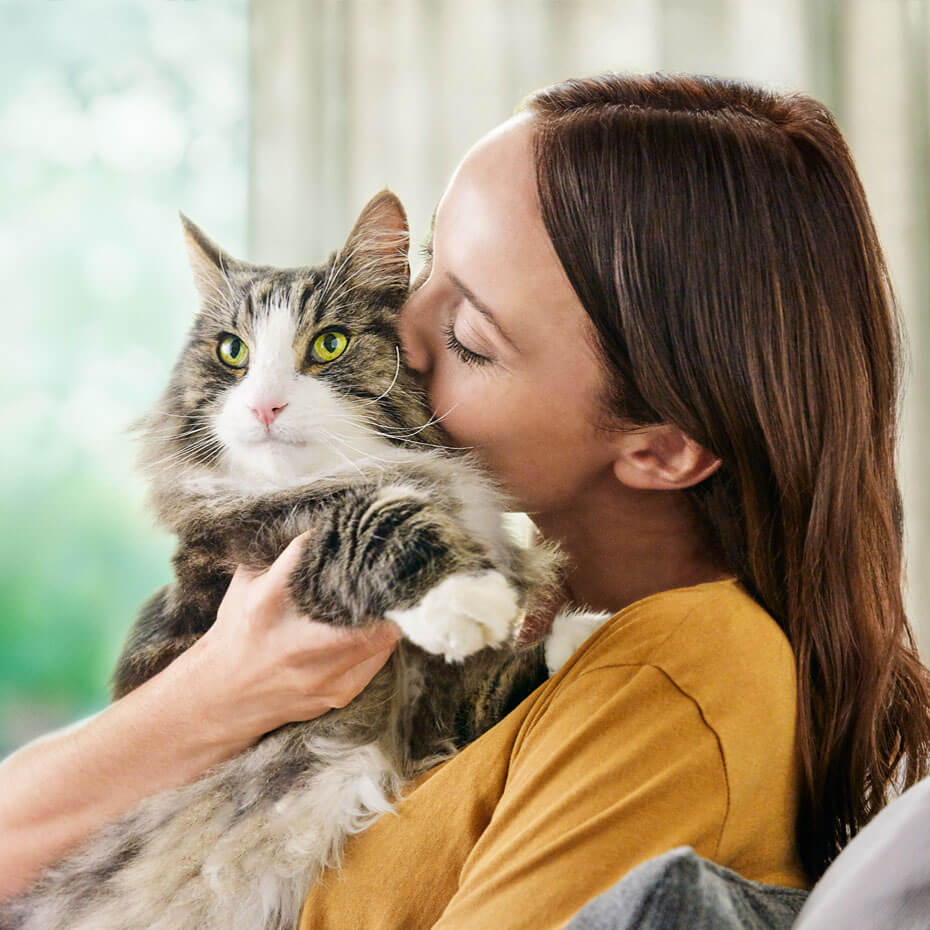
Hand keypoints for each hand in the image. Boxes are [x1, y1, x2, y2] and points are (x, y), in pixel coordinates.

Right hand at [174, 531, 400, 750]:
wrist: (219, 698)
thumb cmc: (237, 631)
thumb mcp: (245, 586)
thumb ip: (279, 557)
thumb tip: (322, 524)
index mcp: (266, 605)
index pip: (313, 559)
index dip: (341, 541)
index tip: (357, 532)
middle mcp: (295, 643)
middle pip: (364, 607)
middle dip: (382, 586)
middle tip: (392, 569)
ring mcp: (320, 674)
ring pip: (383, 636)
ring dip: (389, 613)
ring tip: (391, 595)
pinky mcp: (337, 694)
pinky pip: (379, 660)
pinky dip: (381, 640)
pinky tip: (376, 626)